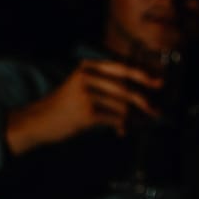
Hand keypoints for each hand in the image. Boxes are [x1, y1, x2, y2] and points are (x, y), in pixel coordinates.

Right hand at [5, 59, 163, 154]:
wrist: (39, 121)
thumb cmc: (66, 106)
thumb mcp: (83, 86)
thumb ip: (108, 85)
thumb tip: (141, 92)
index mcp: (89, 67)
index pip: (122, 67)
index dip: (143, 74)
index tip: (160, 82)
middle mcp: (87, 76)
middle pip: (127, 87)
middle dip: (145, 101)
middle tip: (156, 111)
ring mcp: (86, 94)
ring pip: (123, 105)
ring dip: (135, 117)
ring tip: (137, 124)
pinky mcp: (87, 113)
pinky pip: (116, 119)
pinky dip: (123, 126)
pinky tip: (121, 131)